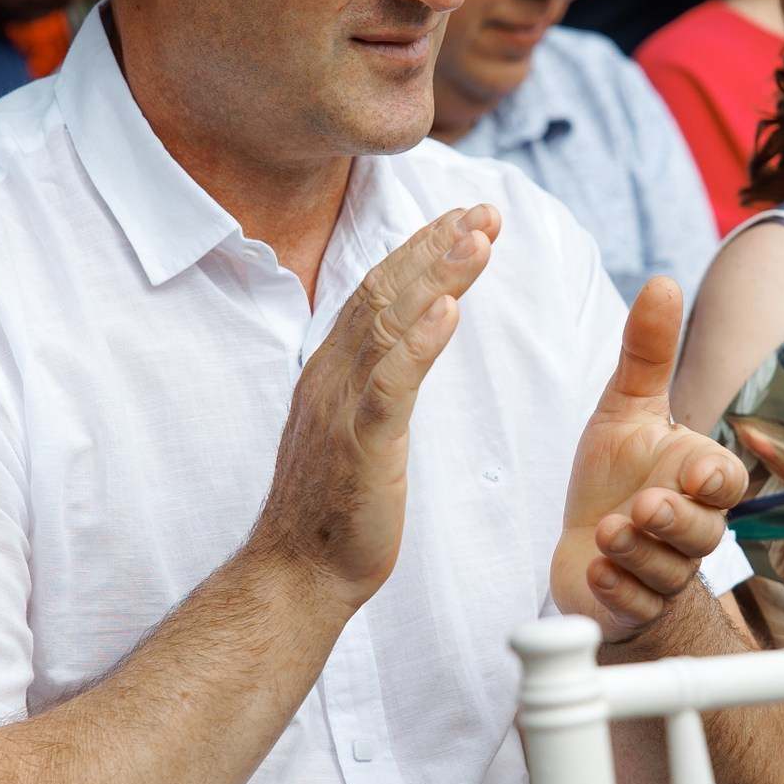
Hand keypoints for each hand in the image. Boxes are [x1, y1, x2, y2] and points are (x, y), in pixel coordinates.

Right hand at [246, 207, 499, 611]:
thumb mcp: (354, 428)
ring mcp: (342, 407)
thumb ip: (373, 382)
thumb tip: (403, 346)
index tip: (464, 217)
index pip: (378, 290)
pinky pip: (390, 386)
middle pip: (385, 291)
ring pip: (389, 324)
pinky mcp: (360, 446)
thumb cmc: (333, 508)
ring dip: (437, 276)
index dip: (421, 248)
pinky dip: (419, 343)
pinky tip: (449, 311)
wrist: (296, 573)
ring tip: (478, 237)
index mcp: (332, 369)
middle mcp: (332, 375)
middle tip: (486, 209)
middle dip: (437, 244)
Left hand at [553, 278, 749, 642]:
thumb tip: (664, 280)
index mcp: (695, 478)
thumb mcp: (625, 409)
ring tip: (609, 530)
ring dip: (638, 551)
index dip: (714, 479)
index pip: (725, 480)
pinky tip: (595, 570)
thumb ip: (646, 354)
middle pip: (705, 532)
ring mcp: (662, 571)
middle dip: (675, 521)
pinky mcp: (630, 605)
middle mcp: (689, 529)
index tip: (693, 472)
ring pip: (668, 570)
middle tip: (644, 505)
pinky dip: (616, 587)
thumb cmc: (616, 475)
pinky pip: (634, 604)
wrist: (589, 546)